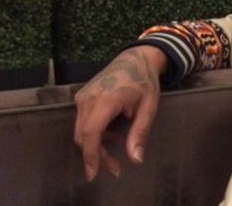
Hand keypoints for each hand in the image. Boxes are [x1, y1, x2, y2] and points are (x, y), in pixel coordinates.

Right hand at [73, 46, 166, 180]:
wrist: (135, 58)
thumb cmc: (145, 81)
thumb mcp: (150, 106)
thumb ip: (140, 132)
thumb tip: (136, 159)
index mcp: (106, 99)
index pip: (91, 132)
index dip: (92, 155)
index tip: (94, 173)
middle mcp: (88, 98)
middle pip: (83, 136)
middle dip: (97, 156)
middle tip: (115, 168)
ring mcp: (82, 96)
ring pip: (81, 131)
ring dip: (96, 145)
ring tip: (118, 149)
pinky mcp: (81, 97)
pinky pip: (82, 122)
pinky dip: (94, 133)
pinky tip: (113, 133)